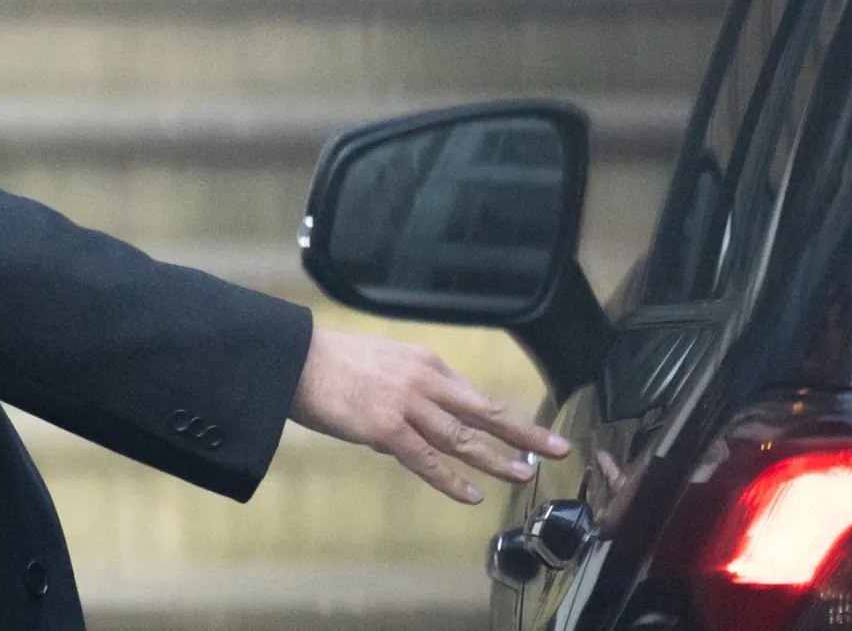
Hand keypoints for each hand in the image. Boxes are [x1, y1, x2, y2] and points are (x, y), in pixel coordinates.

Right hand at [290, 327, 569, 503]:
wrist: (294, 358)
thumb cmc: (330, 362)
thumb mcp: (382, 364)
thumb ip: (409, 391)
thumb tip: (423, 429)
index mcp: (424, 361)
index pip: (472, 394)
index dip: (503, 415)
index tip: (528, 430)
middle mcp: (423, 380)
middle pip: (484, 410)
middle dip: (524, 430)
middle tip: (558, 446)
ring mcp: (406, 404)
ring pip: (463, 437)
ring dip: (497, 457)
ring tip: (524, 474)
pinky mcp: (385, 428)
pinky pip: (427, 460)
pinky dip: (451, 479)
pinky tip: (471, 493)